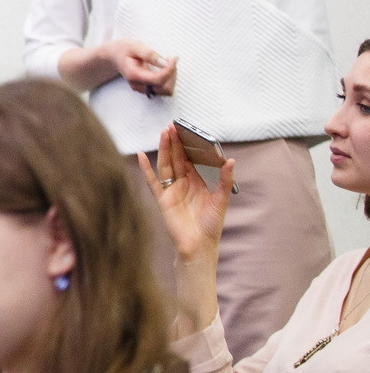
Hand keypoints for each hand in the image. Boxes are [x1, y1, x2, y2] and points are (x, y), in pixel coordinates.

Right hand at [103, 39, 176, 96]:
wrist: (113, 57)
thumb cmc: (123, 50)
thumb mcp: (134, 46)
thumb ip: (149, 54)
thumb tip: (164, 63)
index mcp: (134, 75)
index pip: (158, 80)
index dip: (170, 69)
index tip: (173, 57)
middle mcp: (138, 85)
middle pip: (165, 88)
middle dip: (172, 74)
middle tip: (169, 60)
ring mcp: (142, 88)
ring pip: (166, 90)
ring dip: (171, 77)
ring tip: (167, 63)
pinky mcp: (147, 88)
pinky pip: (163, 88)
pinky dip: (168, 79)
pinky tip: (164, 68)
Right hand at [138, 126, 232, 262]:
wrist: (199, 245)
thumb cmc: (210, 225)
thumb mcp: (222, 200)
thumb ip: (225, 180)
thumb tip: (231, 160)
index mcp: (196, 182)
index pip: (190, 159)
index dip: (187, 145)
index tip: (185, 130)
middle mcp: (182, 184)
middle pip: (176, 159)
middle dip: (174, 142)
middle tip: (172, 126)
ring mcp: (171, 190)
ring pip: (165, 165)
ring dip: (163, 150)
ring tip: (163, 134)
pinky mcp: (162, 199)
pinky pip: (152, 181)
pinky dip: (146, 169)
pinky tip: (141, 156)